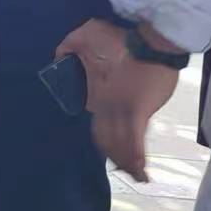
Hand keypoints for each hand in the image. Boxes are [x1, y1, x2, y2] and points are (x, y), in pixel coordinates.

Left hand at [57, 19, 179, 181]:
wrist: (152, 41)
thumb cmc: (120, 39)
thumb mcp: (85, 36)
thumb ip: (68, 46)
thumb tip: (58, 55)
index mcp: (95, 93)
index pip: (95, 122)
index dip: (102, 138)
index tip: (109, 147)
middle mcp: (106, 106)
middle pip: (106, 138)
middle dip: (113, 155)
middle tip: (121, 167)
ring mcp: (122, 110)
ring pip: (120, 143)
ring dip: (125, 161)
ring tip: (134, 174)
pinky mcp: (140, 111)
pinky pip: (136, 140)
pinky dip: (137, 157)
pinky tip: (141, 172)